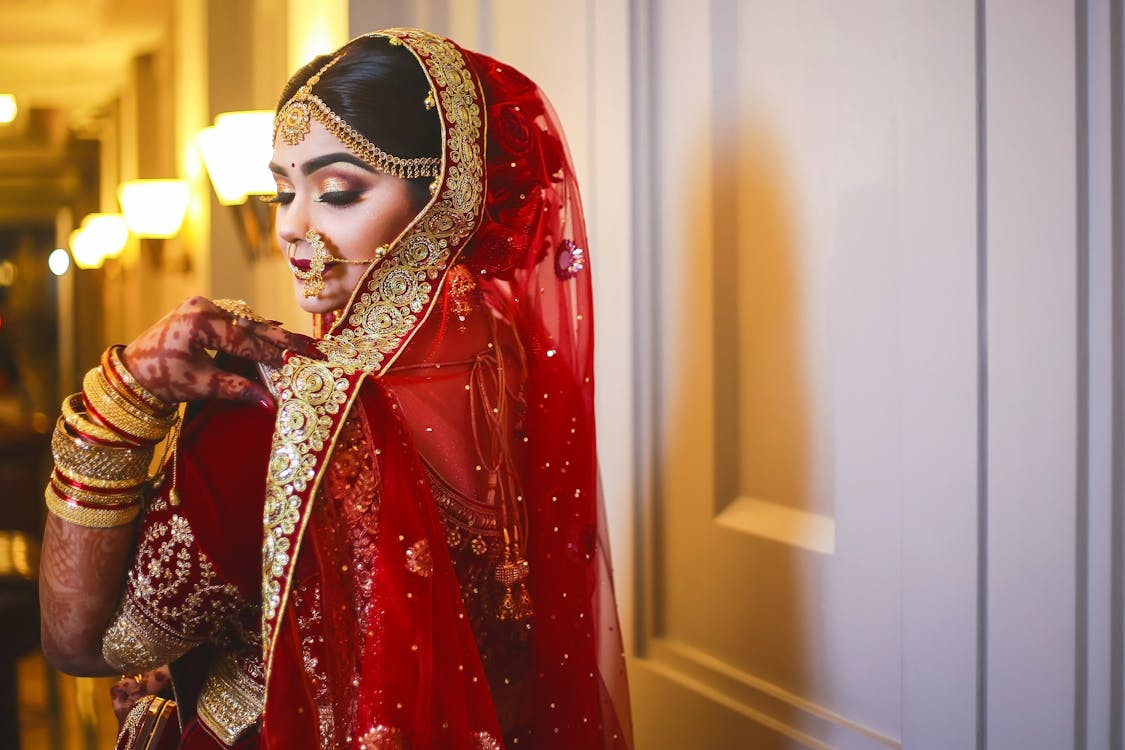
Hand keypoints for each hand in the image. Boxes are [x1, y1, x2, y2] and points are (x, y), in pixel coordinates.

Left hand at [120, 296, 321, 406]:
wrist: (132, 372)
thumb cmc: (161, 379)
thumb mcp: (201, 385)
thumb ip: (238, 388)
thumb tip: (271, 403)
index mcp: (200, 321)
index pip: (247, 339)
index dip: (275, 353)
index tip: (299, 363)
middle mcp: (204, 306)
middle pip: (252, 325)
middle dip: (283, 338)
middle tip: (312, 347)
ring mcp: (203, 305)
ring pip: (247, 321)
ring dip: (273, 334)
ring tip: (301, 343)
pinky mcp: (203, 310)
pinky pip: (237, 320)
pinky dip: (256, 330)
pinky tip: (277, 331)